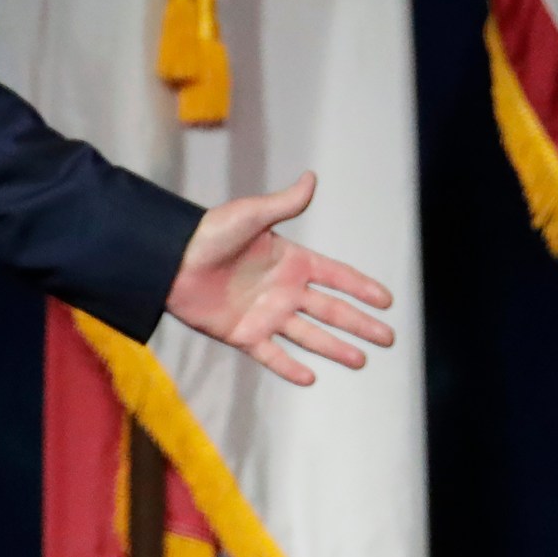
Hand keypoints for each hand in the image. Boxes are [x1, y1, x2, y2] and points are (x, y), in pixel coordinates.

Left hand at [164, 172, 393, 386]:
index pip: (336, 277)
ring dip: (335, 348)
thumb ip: (283, 204)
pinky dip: (289, 367)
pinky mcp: (242, 334)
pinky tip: (310, 379)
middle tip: (388, 338)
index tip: (387, 301)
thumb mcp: (249, 216)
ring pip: (308, 336)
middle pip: (331, 311)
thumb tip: (311, 177)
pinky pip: (271, 355)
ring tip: (361, 361)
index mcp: (291, 261)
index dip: (361, 288)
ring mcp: (265, 314)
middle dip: (360, 324)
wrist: (168, 260)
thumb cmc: (207, 233)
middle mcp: (283, 290)